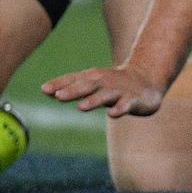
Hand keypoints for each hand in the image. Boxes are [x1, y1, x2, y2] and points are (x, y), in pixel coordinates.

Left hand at [41, 65, 165, 117]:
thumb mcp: (92, 83)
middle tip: (58, 96)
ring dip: (93, 100)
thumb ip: (70, 86)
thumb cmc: (113, 83)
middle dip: (73, 91)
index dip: (60, 84)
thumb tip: (44, 90)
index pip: (74, 80)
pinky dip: (120, 108)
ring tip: (81, 107)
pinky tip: (113, 114)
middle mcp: (104, 82)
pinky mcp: (134, 100)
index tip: (44, 90)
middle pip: (87, 86)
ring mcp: (119, 91)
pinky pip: (126, 105)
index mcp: (93, 78)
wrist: (147, 79)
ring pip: (105, 96)